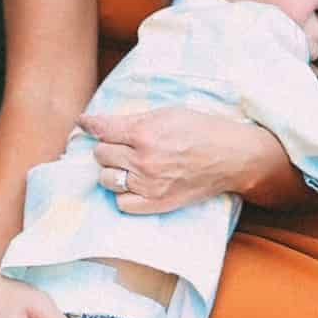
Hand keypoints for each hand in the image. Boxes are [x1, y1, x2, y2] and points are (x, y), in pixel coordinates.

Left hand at [79, 106, 279, 213]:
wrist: (231, 156)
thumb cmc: (202, 129)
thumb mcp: (168, 113)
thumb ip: (134, 118)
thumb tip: (101, 122)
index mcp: (145, 133)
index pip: (102, 129)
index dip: (91, 124)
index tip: (85, 123)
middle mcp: (143, 160)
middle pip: (101, 154)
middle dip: (109, 146)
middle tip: (122, 143)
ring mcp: (148, 184)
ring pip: (107, 178)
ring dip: (114, 169)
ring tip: (129, 164)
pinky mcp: (156, 204)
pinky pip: (121, 202)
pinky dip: (124, 192)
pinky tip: (135, 183)